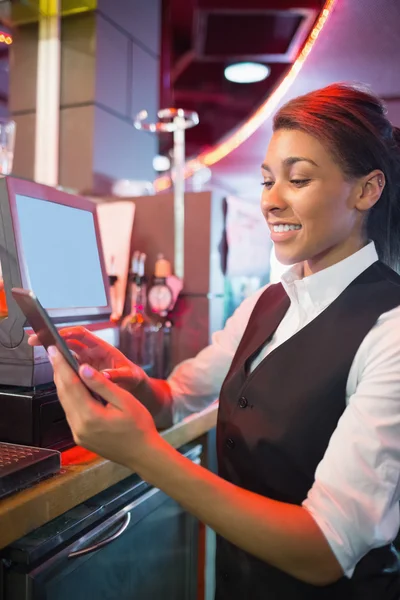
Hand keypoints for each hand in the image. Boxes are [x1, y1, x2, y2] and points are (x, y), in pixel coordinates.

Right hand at [28, 326, 145, 393]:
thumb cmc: (134, 377)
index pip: (82, 335)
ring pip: (67, 352)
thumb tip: (105, 376)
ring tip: (38, 348)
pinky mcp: (84, 371)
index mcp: (102, 348)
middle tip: (36, 338)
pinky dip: (60, 365)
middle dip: (53, 338)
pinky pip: (69, 365)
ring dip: (54, 350)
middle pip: (69, 340)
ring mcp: (87, 361)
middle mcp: (93, 352)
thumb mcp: (130, 375)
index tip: (56, 335)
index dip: (68, 333)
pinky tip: (51, 367)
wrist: (135, 387)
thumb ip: (118, 375)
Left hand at [47, 345, 160, 470]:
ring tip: (62, 366)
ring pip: (65, 403)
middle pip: (63, 393)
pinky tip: (73, 386)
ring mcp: (78, 434)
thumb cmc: (139, 427)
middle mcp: (79, 427)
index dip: (61, 365)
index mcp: (90, 416)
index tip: (54, 350)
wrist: (143, 454)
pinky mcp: (80, 437)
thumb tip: (82, 368)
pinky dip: (70, 397)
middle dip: (58, 371)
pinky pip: (70, 412)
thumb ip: (102, 385)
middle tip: (55, 353)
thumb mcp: (124, 401)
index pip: (70, 384)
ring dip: (63, 383)